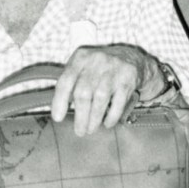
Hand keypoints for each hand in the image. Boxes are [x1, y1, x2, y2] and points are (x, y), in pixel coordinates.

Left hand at [51, 44, 166, 135]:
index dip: (59, 101)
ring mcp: (113, 69)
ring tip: (90, 129)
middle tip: (79, 131)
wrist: (130, 56)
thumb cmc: (99, 67)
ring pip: (100, 98)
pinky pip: (118, 102)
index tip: (58, 118)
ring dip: (94, 119)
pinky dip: (111, 116)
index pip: (66, 81)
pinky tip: (107, 123)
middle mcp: (96, 61)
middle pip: (83, 93)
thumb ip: (70, 84)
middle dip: (80, 116)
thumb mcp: (82, 67)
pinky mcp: (127, 79)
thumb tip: (59, 110)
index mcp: (80, 58)